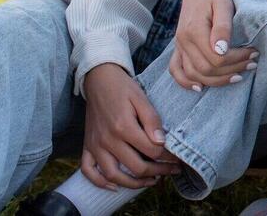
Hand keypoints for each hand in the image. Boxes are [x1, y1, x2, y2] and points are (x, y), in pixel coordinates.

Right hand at [81, 63, 180, 189]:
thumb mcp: (142, 99)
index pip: (151, 151)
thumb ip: (152, 121)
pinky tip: (115, 186)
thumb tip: (161, 142)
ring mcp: (95, 145)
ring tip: (151, 181)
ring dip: (133, 184)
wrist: (98, 80)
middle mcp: (108, 140)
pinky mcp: (87, 146)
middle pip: (136, 167)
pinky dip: (99, 183)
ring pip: (113, 175)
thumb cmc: (123, 88)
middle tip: (171, 171)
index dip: (168, 158)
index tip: (178, 159)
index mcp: (124, 127)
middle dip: (158, 172)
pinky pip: (88, 171)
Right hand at [170, 0, 256, 90]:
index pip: (216, 58)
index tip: (255, 54)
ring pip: (193, 74)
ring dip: (216, 80)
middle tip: (253, 63)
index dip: (237, 61)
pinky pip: (175, 69)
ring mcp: (179, 44)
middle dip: (232, 71)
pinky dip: (185, 82)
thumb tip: (222, 51)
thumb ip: (223, 27)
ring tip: (239, 75)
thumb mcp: (223, 3)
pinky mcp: (179, 46)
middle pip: (206, 69)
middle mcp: (183, 40)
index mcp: (194, 30)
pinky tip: (200, 88)